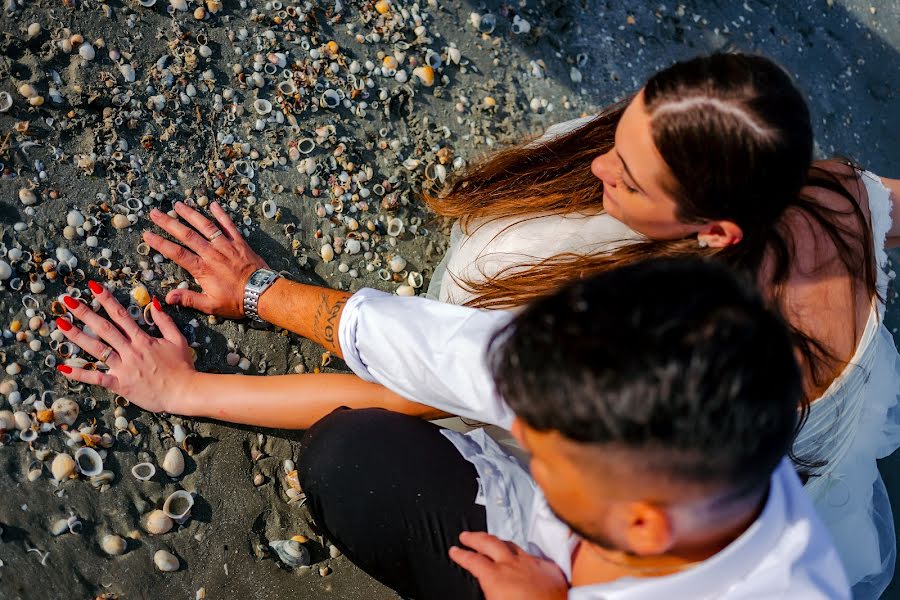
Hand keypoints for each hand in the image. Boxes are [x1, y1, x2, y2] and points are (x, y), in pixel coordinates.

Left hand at [55, 281, 196, 414]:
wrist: (184, 391)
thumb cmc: (183, 367)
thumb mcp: (178, 340)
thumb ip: (165, 322)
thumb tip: (154, 303)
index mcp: (143, 339)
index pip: (121, 315)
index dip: (106, 299)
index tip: (93, 287)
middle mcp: (130, 350)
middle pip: (103, 328)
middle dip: (84, 313)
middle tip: (67, 301)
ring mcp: (124, 367)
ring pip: (97, 349)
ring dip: (77, 336)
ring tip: (61, 324)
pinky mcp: (121, 384)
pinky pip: (97, 378)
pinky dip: (80, 373)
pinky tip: (64, 367)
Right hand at [143, 200, 268, 317]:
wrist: (262, 293)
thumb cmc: (236, 301)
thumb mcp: (210, 305)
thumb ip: (188, 299)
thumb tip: (166, 299)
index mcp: (202, 268)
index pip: (176, 253)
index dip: (160, 243)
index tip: (147, 235)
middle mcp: (212, 253)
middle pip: (186, 235)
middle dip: (168, 223)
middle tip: (154, 213)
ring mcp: (226, 245)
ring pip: (206, 226)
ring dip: (191, 214)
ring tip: (177, 205)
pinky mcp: (239, 242)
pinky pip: (229, 225)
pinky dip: (222, 214)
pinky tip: (214, 204)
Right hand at [449, 531, 567, 599]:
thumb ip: (488, 592)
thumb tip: (486, 590)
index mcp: (495, 576)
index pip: (472, 560)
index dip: (460, 555)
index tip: (454, 551)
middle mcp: (512, 565)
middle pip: (489, 542)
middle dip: (474, 537)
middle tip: (466, 536)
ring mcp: (532, 563)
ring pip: (511, 545)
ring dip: (497, 542)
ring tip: (490, 542)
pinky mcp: (548, 567)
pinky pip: (531, 555)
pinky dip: (521, 555)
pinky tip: (521, 558)